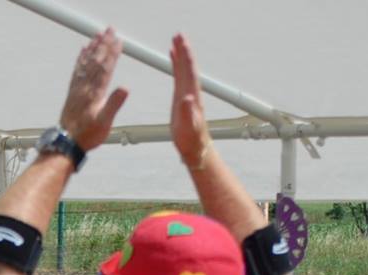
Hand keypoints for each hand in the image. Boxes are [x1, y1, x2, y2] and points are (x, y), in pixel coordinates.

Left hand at [57, 29, 130, 152]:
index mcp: (95, 93)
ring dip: (93, 48)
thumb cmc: (87, 135)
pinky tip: (83, 50)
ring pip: (86, 63)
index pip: (106, 68)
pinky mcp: (72, 92)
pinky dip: (81, 58)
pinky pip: (77, 70)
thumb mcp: (105, 122)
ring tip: (98, 35)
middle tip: (110, 30)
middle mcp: (85, 87)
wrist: (66, 143)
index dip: (112, 53)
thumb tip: (125, 87)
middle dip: (103, 44)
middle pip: (96, 61)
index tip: (118, 40)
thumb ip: (114, 104)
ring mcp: (77, 89)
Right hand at [169, 34, 212, 168]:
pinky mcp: (181, 97)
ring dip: (179, 54)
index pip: (189, 71)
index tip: (181, 42)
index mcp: (192, 96)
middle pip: (187, 66)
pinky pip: (178, 76)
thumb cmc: (191, 140)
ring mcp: (186, 93)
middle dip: (183, 50)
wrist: (195, 148)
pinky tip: (172, 57)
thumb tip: (186, 98)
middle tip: (178, 35)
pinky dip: (176, 65)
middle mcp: (190, 91)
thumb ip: (186, 113)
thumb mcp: (188, 127)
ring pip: (183, 69)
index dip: (185, 56)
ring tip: (175, 41)